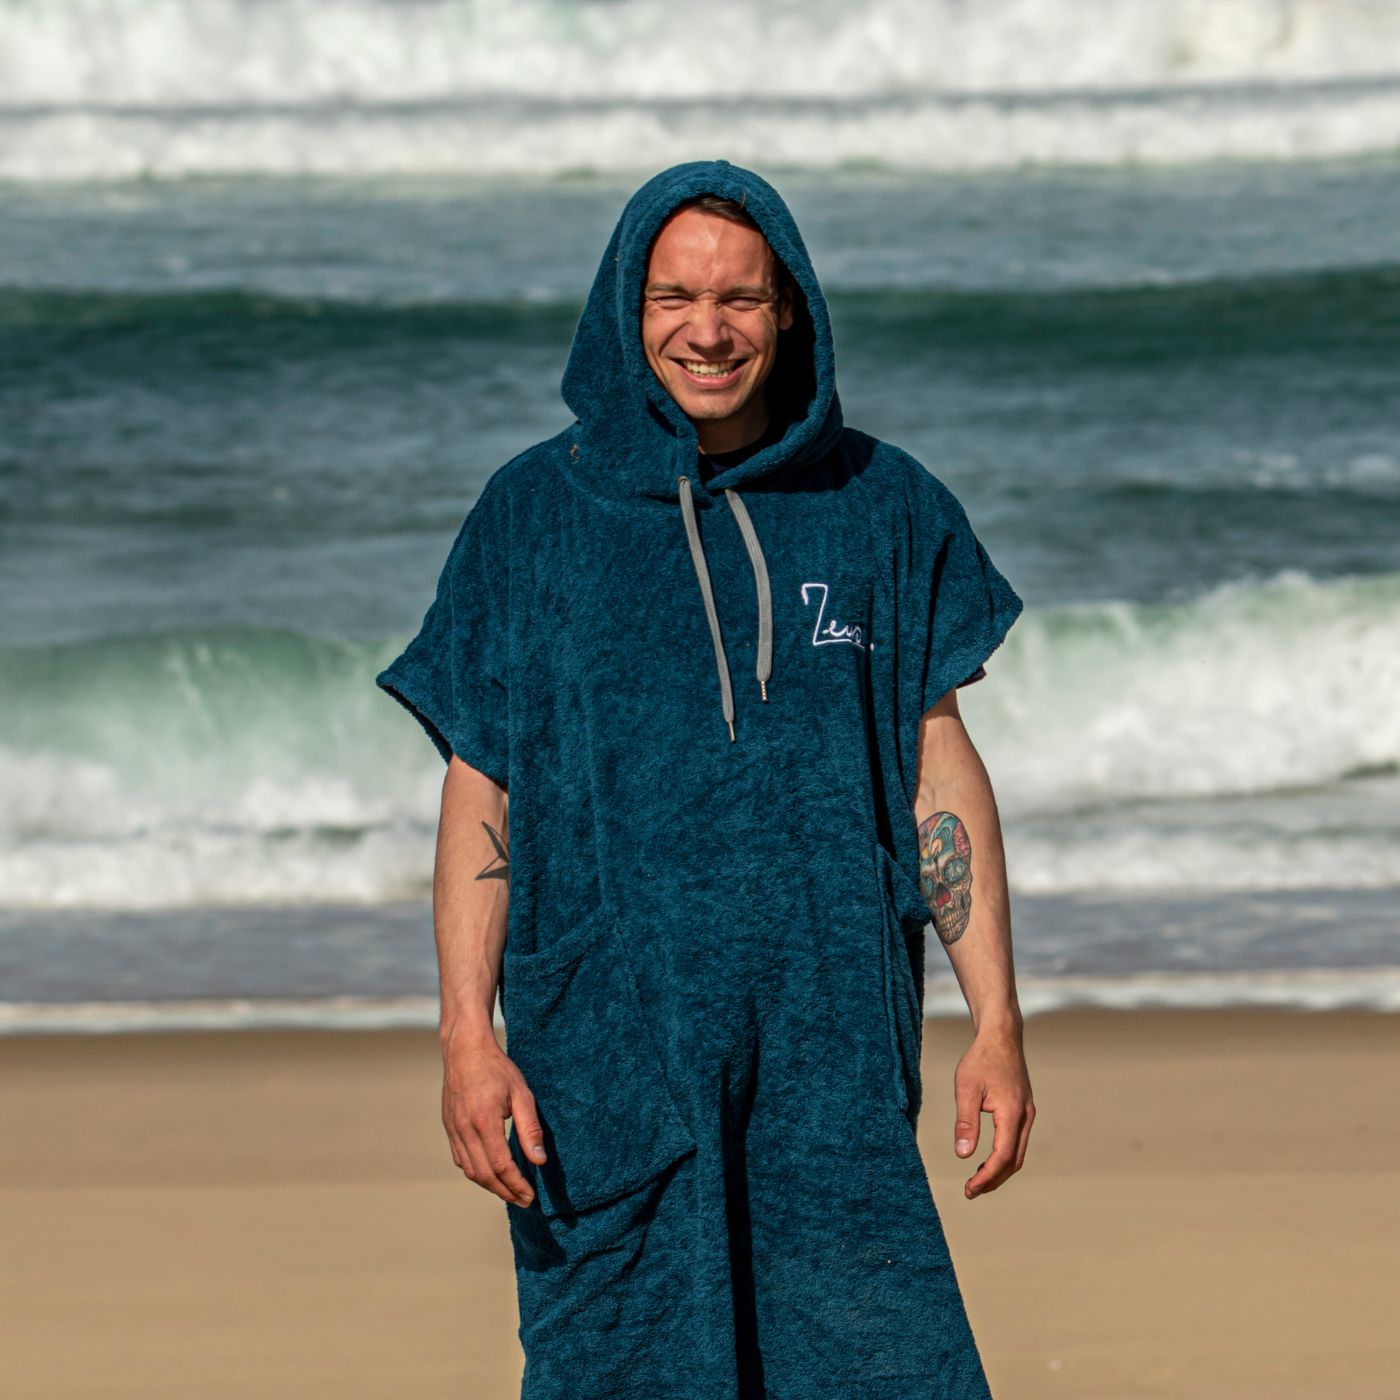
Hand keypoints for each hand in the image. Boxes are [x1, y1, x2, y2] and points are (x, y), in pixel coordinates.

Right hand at [441, 1026, 546, 1207]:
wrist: (465, 1050)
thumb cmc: (497, 1069)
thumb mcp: (521, 1094)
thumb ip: (530, 1128)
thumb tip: (539, 1161)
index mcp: (484, 1121)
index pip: (501, 1165)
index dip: (516, 1185)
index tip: (530, 1196)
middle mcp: (465, 1129)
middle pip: (484, 1175)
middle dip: (505, 1192)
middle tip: (524, 1201)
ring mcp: (453, 1129)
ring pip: (470, 1170)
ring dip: (490, 1186)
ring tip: (510, 1191)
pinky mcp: (449, 1127)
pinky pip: (461, 1159)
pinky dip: (476, 1172)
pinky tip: (491, 1173)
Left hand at [953, 1024, 1034, 1198]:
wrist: (1001, 1036)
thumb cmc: (981, 1059)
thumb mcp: (966, 1088)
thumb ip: (965, 1122)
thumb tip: (963, 1155)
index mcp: (1012, 1113)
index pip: (1001, 1157)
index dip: (986, 1177)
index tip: (969, 1189)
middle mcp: (1025, 1116)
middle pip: (1013, 1161)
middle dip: (993, 1180)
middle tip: (970, 1191)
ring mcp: (1028, 1113)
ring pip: (1017, 1153)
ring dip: (999, 1170)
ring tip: (977, 1180)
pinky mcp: (1024, 1110)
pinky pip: (1017, 1141)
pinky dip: (1004, 1156)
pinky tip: (987, 1159)